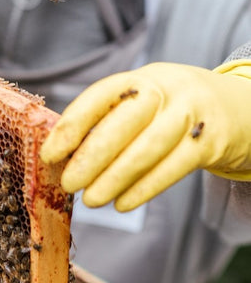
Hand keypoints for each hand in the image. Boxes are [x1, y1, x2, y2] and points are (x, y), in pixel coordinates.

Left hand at [40, 61, 250, 210]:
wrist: (235, 107)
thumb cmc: (168, 111)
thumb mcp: (142, 103)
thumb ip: (107, 123)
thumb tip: (62, 158)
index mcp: (139, 79)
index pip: (100, 96)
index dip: (72, 126)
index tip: (50, 154)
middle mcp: (166, 90)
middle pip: (125, 122)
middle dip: (92, 156)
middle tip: (69, 184)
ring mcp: (190, 114)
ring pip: (148, 148)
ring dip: (115, 178)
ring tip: (91, 200)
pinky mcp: (210, 141)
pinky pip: (173, 168)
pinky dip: (144, 188)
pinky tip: (122, 203)